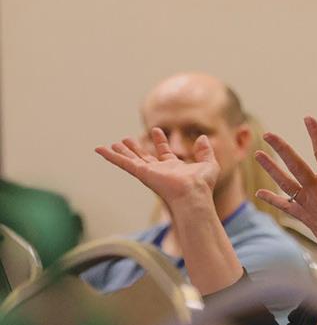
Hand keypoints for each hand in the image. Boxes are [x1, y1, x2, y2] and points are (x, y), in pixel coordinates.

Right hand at [95, 127, 219, 207]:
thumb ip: (206, 151)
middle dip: (136, 148)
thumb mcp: (209, 164)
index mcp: (175, 168)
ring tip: (112, 144)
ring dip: (122, 152)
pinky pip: (123, 163)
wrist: (193, 194)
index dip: (160, 141)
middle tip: (127, 139)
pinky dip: (111, 156)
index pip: (165, 153)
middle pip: (144, 158)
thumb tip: (202, 138)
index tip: (156, 130)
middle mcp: (160, 171)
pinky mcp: (141, 173)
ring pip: (131, 160)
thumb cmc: (202, 185)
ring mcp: (149, 173)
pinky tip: (100, 149)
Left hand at [255, 116, 316, 276]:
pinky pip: (284, 205)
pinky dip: (272, 199)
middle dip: (281, 148)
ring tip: (258, 155)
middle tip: (268, 135)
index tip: (308, 119)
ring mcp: (307, 205)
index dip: (316, 134)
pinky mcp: (303, 216)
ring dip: (270, 168)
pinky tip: (260, 192)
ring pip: (284, 182)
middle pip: (295, 165)